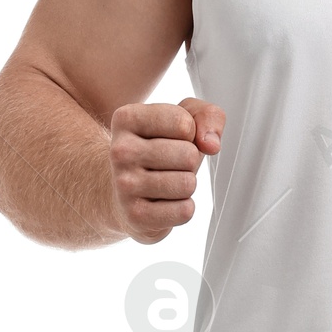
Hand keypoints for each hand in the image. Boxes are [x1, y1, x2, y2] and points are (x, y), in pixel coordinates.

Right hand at [107, 97, 223, 242]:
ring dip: (186, 185)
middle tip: (169, 165)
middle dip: (189, 162)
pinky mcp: (135, 216)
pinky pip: (184, 211)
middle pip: (188, 155)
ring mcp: (124, 185)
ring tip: (166, 183)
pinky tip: (163, 202)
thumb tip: (212, 145)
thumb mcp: (183, 120)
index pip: (184, 123)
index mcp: (127, 118)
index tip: (171, 139)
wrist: (122, 192)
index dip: (190, 134)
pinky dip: (182, 208)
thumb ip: (208, 116)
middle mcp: (120, 150)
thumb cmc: (158, 151)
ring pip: (188, 184)